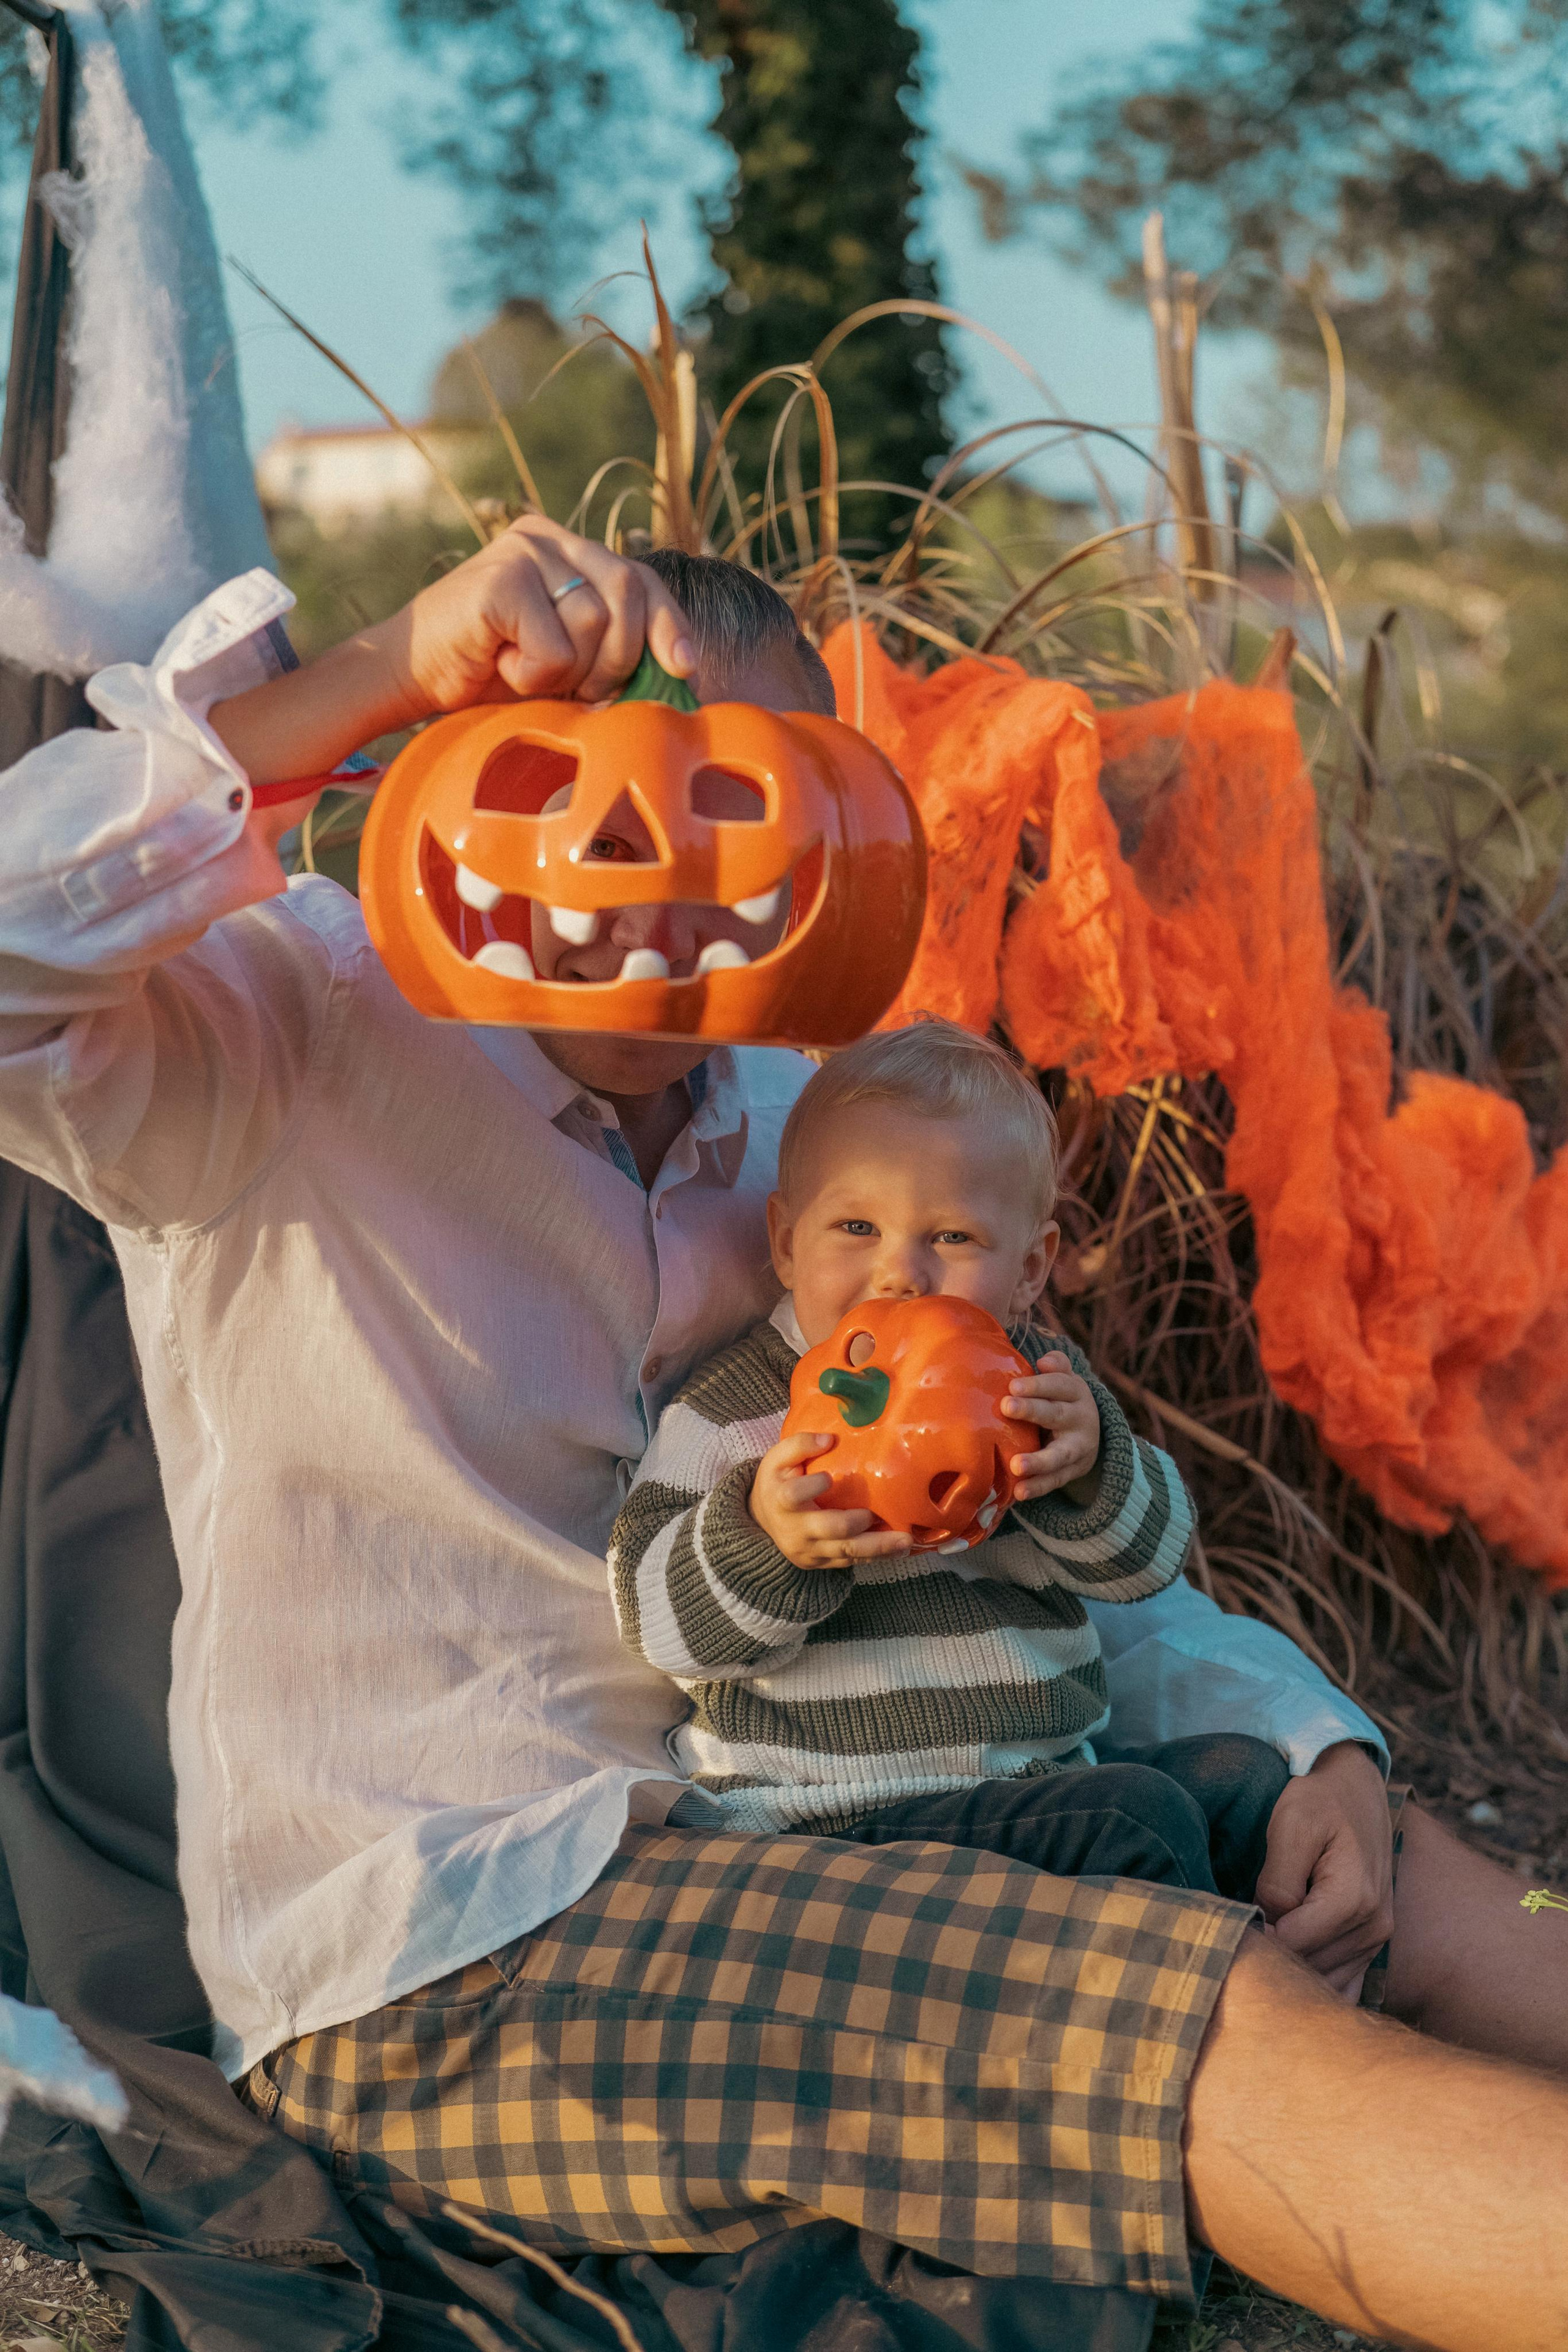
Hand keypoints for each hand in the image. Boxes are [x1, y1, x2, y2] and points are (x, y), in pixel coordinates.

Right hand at [374, 514, 696, 717]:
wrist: (407, 676)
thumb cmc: (488, 673)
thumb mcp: (565, 660)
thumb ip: (612, 649)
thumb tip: (682, 671)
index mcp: (567, 549)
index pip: (641, 578)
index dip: (669, 624)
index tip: (684, 668)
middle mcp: (547, 537)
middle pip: (627, 593)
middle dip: (618, 658)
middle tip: (577, 688)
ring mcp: (522, 551)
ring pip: (594, 624)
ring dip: (567, 672)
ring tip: (524, 670)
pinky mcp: (499, 580)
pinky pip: (554, 647)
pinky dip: (533, 676)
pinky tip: (500, 665)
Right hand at [748, 1433, 912, 1570]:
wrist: (763, 1519)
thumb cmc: (777, 1481)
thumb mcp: (777, 1458)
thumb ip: (799, 1444)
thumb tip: (829, 1439)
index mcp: (782, 1500)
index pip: (793, 1495)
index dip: (811, 1487)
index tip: (828, 1478)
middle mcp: (796, 1530)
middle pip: (831, 1530)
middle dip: (858, 1523)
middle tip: (878, 1514)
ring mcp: (809, 1551)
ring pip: (847, 1552)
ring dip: (878, 1548)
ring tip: (905, 1542)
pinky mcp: (821, 1562)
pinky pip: (850, 1561)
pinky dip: (874, 1556)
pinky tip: (896, 1550)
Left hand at [1001, 1353, 1100, 1501]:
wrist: (1091, 1434)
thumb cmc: (1062, 1400)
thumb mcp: (1064, 1381)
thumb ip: (1057, 1367)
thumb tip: (1044, 1361)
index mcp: (1076, 1393)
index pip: (1060, 1385)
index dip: (1038, 1385)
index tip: (1013, 1386)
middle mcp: (1081, 1419)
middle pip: (1057, 1414)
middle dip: (1033, 1411)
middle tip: (1007, 1407)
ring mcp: (1078, 1449)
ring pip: (1060, 1455)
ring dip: (1038, 1461)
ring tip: (1016, 1465)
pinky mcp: (1071, 1472)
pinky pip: (1055, 1481)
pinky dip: (1038, 1487)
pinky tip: (1019, 1492)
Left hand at [1255, 1741, 1394, 1998]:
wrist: (1357, 1792)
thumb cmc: (1320, 1803)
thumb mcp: (1291, 1826)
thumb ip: (1278, 1882)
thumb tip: (1268, 1926)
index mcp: (1353, 1900)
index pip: (1292, 1945)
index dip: (1257, 1940)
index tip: (1234, 1922)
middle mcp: (1373, 1928)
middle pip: (1308, 1968)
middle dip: (1271, 1959)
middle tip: (1240, 1936)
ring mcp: (1377, 1940)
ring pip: (1323, 1981)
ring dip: (1290, 1972)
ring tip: (1262, 1943)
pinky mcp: (1372, 1943)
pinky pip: (1343, 1982)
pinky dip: (1314, 1980)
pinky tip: (1289, 1964)